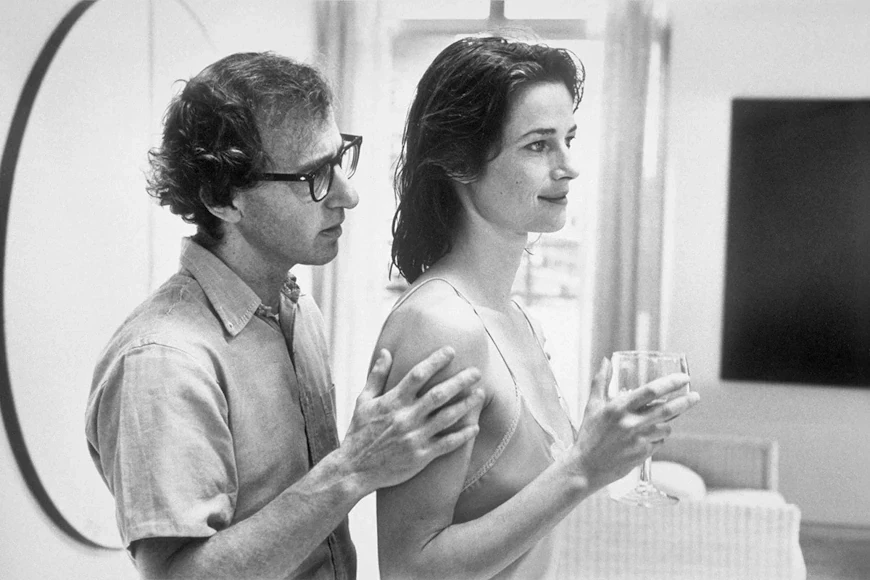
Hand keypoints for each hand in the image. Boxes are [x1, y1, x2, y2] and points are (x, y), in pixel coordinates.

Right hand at [340, 346, 484, 492]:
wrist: (355, 469)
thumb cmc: (358, 433)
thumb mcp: (363, 401)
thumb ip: (376, 376)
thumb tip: (386, 352)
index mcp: (392, 402)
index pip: (417, 375)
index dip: (435, 361)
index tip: (451, 350)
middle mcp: (406, 418)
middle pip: (439, 394)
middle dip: (460, 381)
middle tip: (476, 372)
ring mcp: (415, 437)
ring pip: (447, 418)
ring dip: (466, 405)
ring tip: (480, 394)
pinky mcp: (421, 456)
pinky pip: (447, 444)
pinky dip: (463, 435)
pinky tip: (475, 427)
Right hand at [568, 358, 698, 490]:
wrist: (586, 467)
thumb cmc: (588, 434)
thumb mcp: (592, 405)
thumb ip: (600, 381)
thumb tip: (606, 360)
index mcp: (619, 407)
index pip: (651, 391)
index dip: (670, 383)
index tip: (683, 378)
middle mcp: (631, 423)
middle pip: (667, 410)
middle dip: (685, 402)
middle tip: (696, 396)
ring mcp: (639, 440)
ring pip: (666, 428)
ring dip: (668, 423)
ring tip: (661, 421)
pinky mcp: (643, 455)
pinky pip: (659, 442)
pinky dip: (657, 438)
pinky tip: (647, 438)